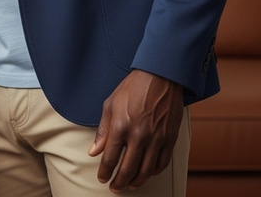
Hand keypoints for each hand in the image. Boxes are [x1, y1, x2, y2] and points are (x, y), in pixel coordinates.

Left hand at [88, 69, 183, 191]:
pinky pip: (161, 163)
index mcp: (121, 126)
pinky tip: (146, 174)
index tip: (101, 178)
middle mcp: (139, 136)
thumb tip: (94, 151)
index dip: (105, 172)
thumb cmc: (132, 89)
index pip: (110, 158)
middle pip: (128, 169)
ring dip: (136, 181)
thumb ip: (103, 131)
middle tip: (114, 187)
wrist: (159, 78)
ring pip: (146, 170)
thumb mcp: (110, 105)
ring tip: (129, 185)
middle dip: (119, 182)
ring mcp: (156, 139)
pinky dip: (153, 172)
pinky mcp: (170, 140)